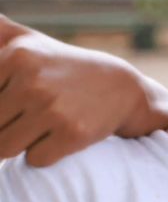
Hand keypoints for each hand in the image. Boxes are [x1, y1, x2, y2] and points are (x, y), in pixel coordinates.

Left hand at [0, 17, 167, 166]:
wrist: (122, 88)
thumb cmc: (62, 66)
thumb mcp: (26, 41)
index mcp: (16, 56)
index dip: (0, 107)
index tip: (17, 101)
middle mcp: (33, 81)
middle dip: (4, 128)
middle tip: (29, 115)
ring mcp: (53, 108)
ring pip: (4, 148)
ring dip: (19, 144)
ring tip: (40, 125)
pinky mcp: (72, 133)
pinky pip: (35, 160)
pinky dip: (44, 154)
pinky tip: (60, 134)